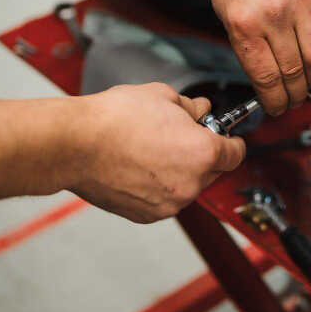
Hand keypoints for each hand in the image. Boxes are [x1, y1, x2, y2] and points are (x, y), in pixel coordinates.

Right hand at [69, 83, 245, 222]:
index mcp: (203, 153)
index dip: (231, 141)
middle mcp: (191, 184)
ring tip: (151, 148)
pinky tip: (139, 165)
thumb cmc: (115, 119)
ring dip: (180, 170)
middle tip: (178, 135)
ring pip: (187, 186)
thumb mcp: (163, 96)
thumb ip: (190, 107)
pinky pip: (165, 199)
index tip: (226, 137)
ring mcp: (169, 203)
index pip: (235, 153)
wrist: (75, 144)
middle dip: (202, 154)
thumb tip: (200, 110)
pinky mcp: (147, 215)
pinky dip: (159, 186)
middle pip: (213, 171)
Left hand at [211, 0, 310, 115]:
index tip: (275, 108)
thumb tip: (265, 77)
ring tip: (309, 85)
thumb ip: (245, 44)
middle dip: (294, 95)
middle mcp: (274, 14)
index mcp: (244, 23)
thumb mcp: (225, 10)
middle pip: (294, 72)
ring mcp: (301, 2)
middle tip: (292, 101)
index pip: (266, 77)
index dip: (273, 101)